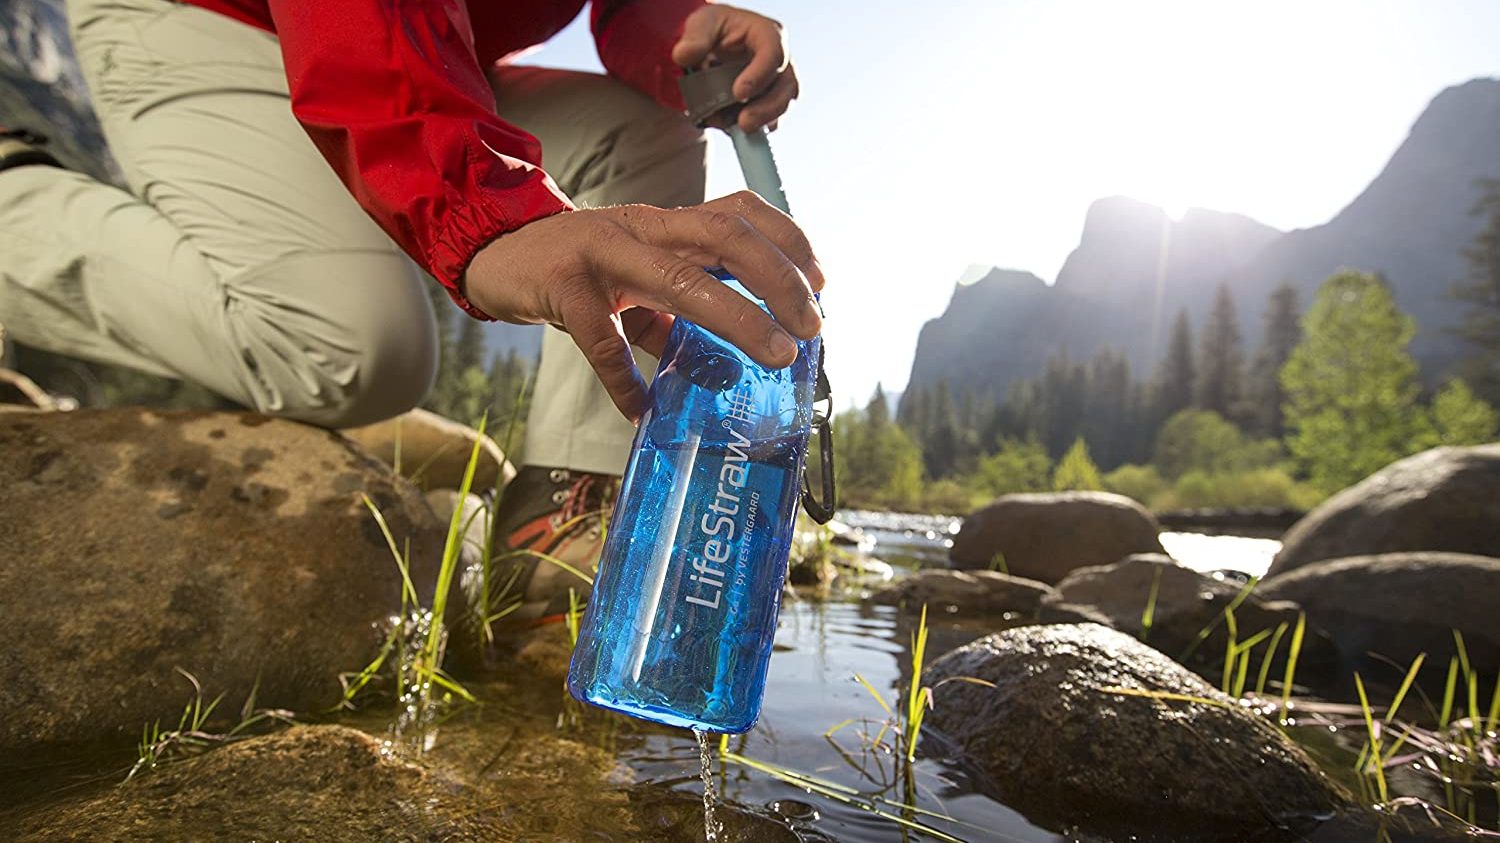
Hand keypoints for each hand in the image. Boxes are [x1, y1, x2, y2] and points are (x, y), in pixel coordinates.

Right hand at [461, 191, 824, 420]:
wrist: (497, 251)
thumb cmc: (578, 268)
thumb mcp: (635, 278)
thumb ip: (678, 310)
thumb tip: (730, 361)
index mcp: (666, 223)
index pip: (740, 210)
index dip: (788, 239)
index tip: (821, 281)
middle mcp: (643, 228)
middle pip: (726, 234)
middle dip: (779, 277)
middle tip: (810, 326)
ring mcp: (602, 253)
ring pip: (680, 278)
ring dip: (736, 317)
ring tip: (772, 354)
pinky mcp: (563, 287)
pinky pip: (603, 340)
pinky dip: (626, 379)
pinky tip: (641, 407)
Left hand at [672, 4, 796, 132]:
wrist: (714, 45)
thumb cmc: (714, 30)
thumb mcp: (702, 23)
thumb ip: (694, 38)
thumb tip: (684, 55)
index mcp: (767, 34)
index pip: (773, 53)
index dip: (759, 75)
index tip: (739, 93)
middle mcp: (780, 59)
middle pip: (787, 85)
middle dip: (767, 108)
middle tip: (744, 123)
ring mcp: (778, 82)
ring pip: (784, 105)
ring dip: (763, 121)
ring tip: (737, 129)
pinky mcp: (770, 103)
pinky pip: (772, 120)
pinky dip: (756, 128)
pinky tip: (736, 130)